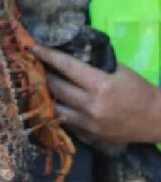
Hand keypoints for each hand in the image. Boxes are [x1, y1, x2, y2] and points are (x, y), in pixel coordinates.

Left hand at [33, 44, 160, 143]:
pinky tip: (53, 99)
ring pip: (55, 104)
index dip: (48, 56)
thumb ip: (94, 64)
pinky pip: (64, 119)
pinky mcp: (88, 133)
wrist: (156, 120)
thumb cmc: (139, 90)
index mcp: (101, 84)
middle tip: (34, 64)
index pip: (66, 66)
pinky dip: (57, 108)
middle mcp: (91, 104)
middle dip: (43, 73)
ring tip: (40, 82)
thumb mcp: (119, 71)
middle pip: (56, 86)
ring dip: (46, 92)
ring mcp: (88, 121)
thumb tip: (69, 53)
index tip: (34, 48)